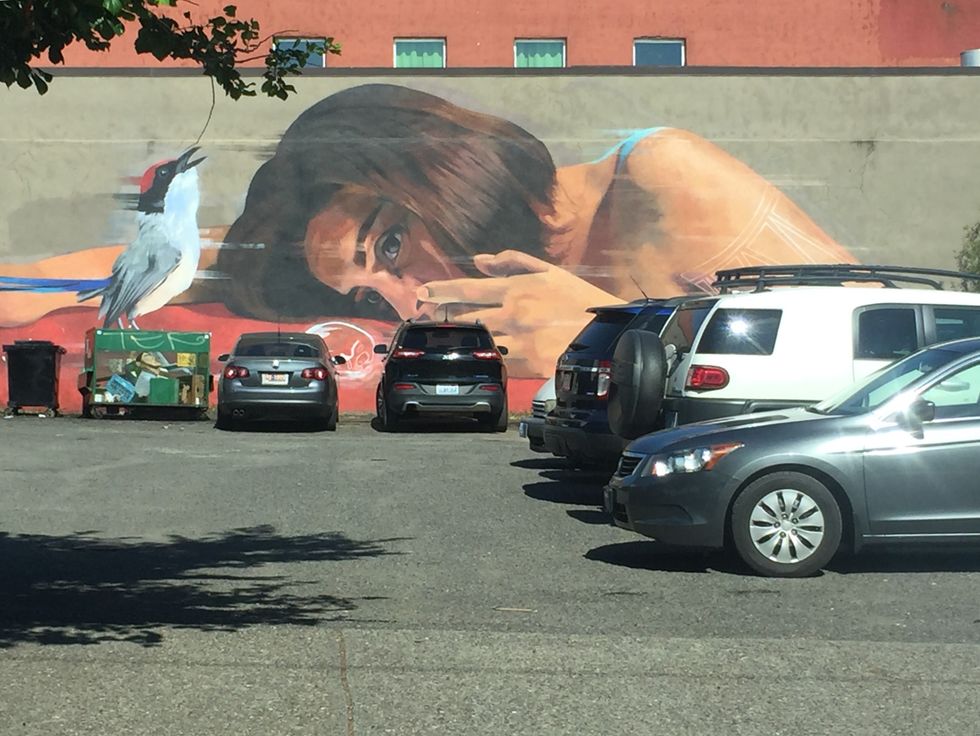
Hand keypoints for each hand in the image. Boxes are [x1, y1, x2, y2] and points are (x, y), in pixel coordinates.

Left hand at [417, 251, 618, 376]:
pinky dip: (479, 356)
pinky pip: (493, 359)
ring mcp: (517, 338)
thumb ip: (513, 261)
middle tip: (424, 316)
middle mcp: (513, 311)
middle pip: (465, 314)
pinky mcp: (525, 362)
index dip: (441, 290)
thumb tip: (480, 260)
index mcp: (518, 287)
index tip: (423, 292)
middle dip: (441, 315)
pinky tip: (468, 355)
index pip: (469, 287)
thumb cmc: (580, 302)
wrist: (606, 335)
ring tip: (440, 335)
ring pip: (475, 338)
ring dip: (455, 337)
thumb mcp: (550, 272)